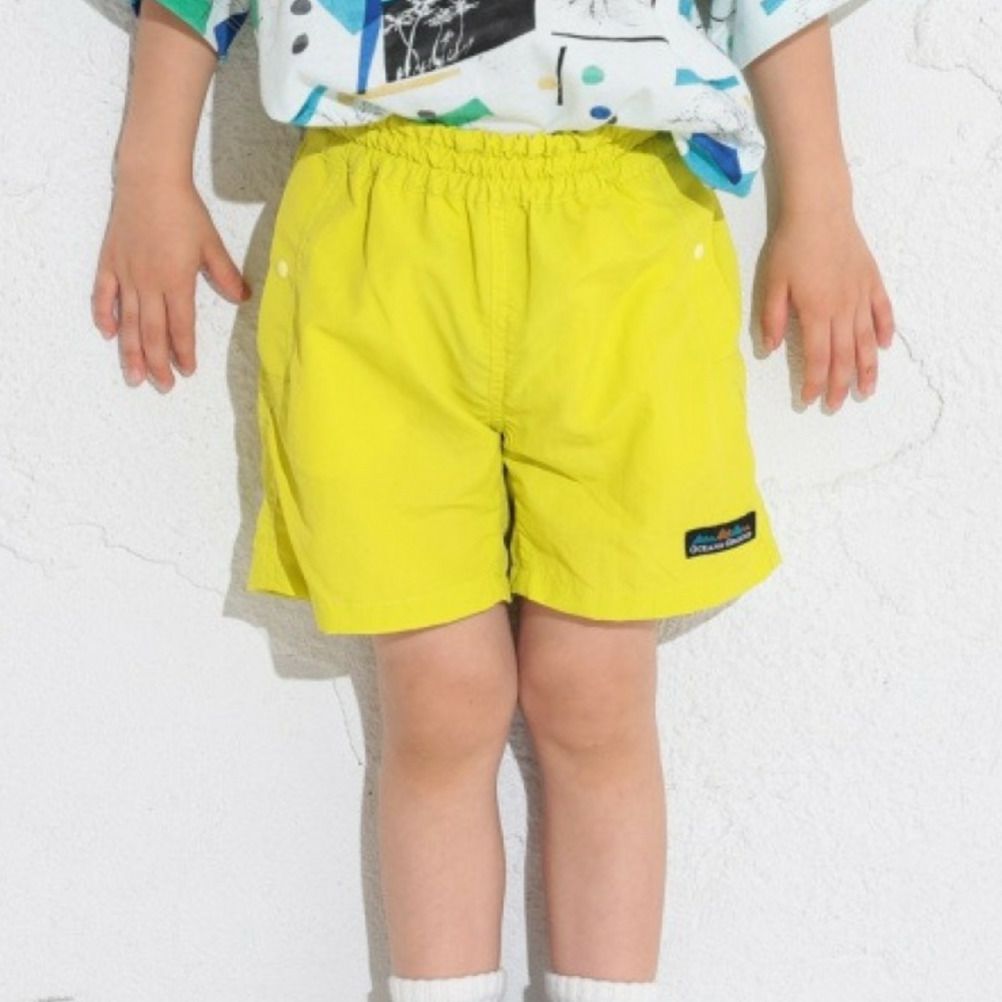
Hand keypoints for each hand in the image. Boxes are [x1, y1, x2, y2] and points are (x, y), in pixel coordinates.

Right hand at [91, 175, 251, 392]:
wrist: (149, 180)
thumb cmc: (184, 211)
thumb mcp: (211, 244)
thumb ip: (225, 274)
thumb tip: (243, 297)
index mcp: (176, 282)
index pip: (181, 327)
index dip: (184, 351)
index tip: (187, 371)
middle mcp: (149, 284)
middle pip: (152, 333)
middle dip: (158, 363)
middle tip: (163, 386)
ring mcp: (126, 274)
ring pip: (127, 322)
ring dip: (130, 352)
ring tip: (134, 376)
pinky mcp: (109, 262)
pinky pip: (103, 295)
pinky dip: (104, 316)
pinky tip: (107, 334)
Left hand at [758, 202, 894, 410]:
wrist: (820, 209)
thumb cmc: (790, 245)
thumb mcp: (771, 283)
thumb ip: (772, 318)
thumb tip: (770, 350)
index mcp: (817, 312)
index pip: (818, 358)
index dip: (815, 383)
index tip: (809, 401)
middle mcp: (843, 309)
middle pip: (844, 357)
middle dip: (840, 386)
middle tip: (835, 406)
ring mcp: (861, 295)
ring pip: (867, 341)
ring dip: (868, 368)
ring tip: (867, 391)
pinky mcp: (872, 280)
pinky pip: (883, 310)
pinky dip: (885, 330)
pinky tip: (885, 346)